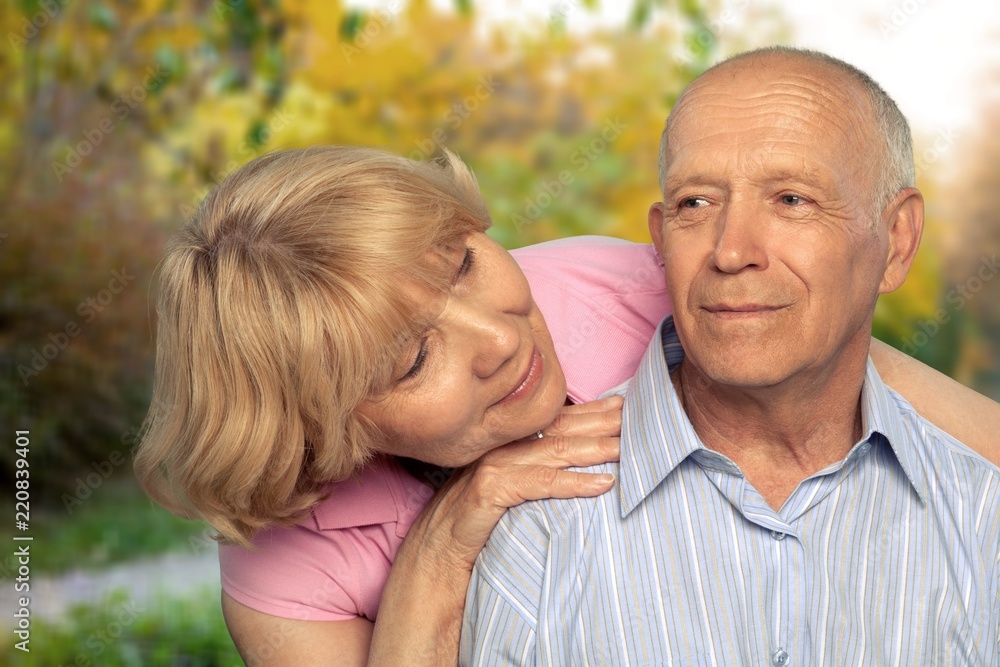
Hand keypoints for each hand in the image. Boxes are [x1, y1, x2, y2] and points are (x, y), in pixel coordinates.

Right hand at [404, 395, 621, 571]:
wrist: (433, 560)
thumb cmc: (474, 527)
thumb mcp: (508, 491)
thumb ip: (537, 470)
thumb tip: (584, 460)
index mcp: (506, 441)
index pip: (558, 418)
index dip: (595, 411)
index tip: (629, 405)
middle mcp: (499, 446)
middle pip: (562, 428)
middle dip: (605, 423)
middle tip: (645, 417)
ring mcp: (492, 466)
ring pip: (556, 451)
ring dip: (599, 448)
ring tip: (633, 448)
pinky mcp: (488, 491)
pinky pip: (540, 484)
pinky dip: (575, 483)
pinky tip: (604, 485)